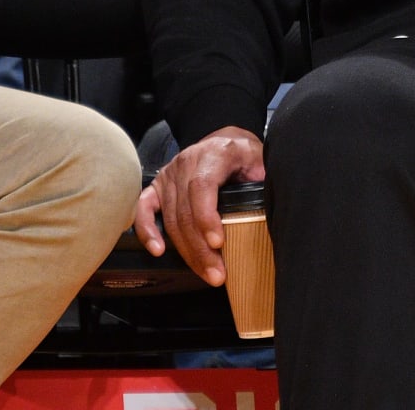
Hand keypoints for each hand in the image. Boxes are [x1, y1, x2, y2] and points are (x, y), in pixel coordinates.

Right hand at [133, 127, 265, 286]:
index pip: (202, 186)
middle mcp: (186, 162)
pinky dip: (147, 230)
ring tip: (206, 273)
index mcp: (214, 153)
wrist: (225, 141)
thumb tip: (270, 211)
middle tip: (217, 274)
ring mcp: (169, 174)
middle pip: (185, 210)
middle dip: (200, 247)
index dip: (207, 217)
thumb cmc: (244, 155)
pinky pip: (144, 209)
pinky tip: (158, 250)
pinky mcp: (157, 186)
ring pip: (171, 218)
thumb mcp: (261, 160)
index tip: (218, 243)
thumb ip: (264, 180)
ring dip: (186, 250)